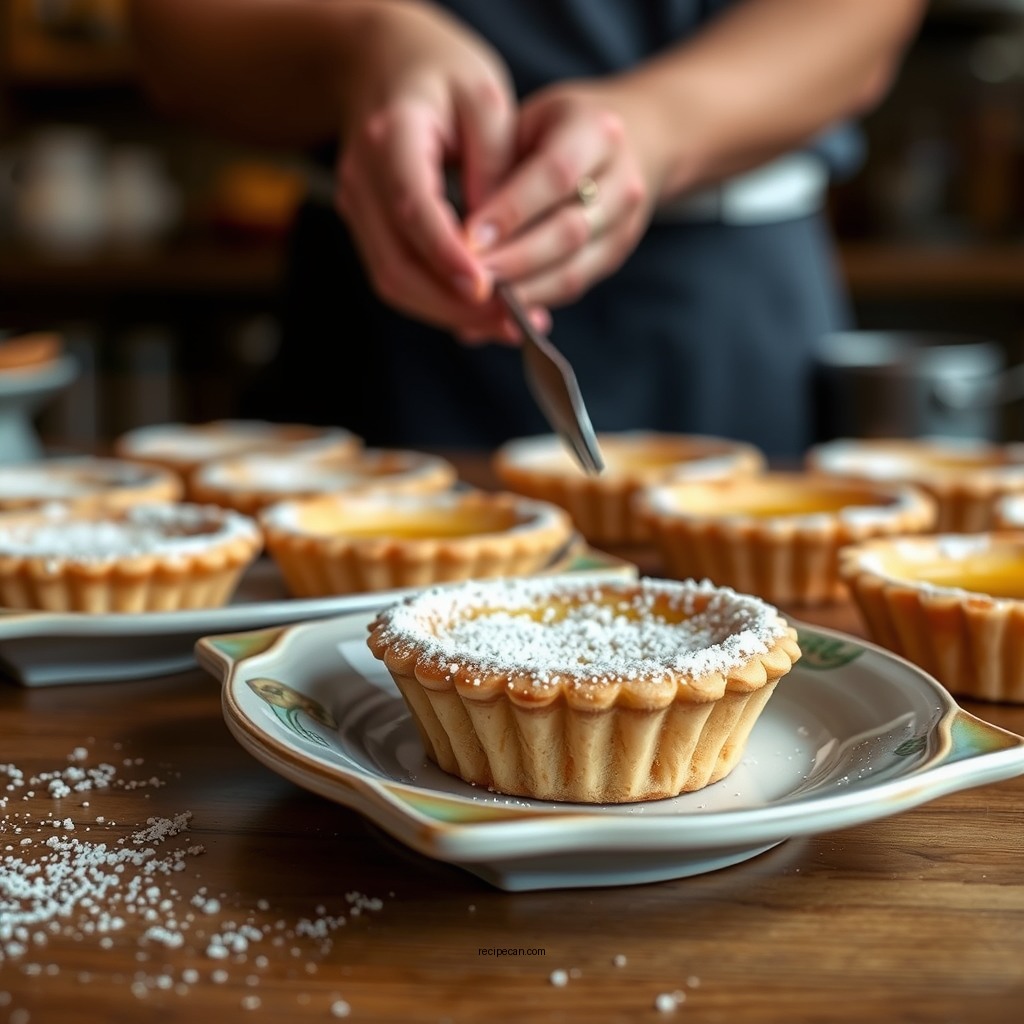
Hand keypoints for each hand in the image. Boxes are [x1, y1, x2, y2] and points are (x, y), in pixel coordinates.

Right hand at [333, 2, 525, 339]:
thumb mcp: (487, 100)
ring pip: (394, 281)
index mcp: (392, 134)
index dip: (447, 254)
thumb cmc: (442, 74)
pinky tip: (484, 311)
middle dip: (455, 305)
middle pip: (397, 263)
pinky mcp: (368, 228)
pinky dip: (440, 302)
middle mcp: (362, 178)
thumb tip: (498, 243)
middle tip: (513, 324)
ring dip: (450, 314)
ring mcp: (357, 207)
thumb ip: (496, 168)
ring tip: (509, 326)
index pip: (413, 205)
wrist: (383, 62)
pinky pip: (399, 277)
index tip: (485, 289)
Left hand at [462, 77, 668, 310]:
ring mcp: (626, 224)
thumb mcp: (524, 125)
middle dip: (513, 260)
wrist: (628, 141)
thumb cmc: (552, 130)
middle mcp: (623, 181)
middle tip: (469, 276)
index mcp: (597, 131)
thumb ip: (496, 170)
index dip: (511, 212)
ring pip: (574, 270)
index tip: (467, 238)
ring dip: (523, 291)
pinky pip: (573, 286)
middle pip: (568, 232)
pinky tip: (499, 312)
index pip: (555, 175)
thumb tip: (455, 236)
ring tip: (480, 300)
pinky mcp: (616, 255)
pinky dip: (534, 301)